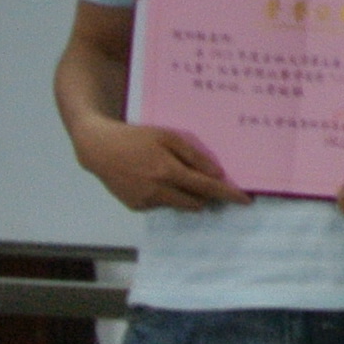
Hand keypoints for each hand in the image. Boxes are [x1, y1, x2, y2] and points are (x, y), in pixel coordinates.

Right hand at [78, 116, 243, 214]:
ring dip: (184, 195)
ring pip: (178, 205)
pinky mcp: (135, 206)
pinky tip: (152, 179)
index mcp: (168, 172)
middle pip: (195, 202)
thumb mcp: (168, 137)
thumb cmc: (136, 137)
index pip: (207, 188)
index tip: (246, 200)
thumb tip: (217, 174)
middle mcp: (158, 191)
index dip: (228, 194)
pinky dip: (165, 196)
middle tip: (204, 182)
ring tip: (170, 175)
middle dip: (205, 196)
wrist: (98, 149)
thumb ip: (194, 155)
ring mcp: (145, 201)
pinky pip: (161, 205)